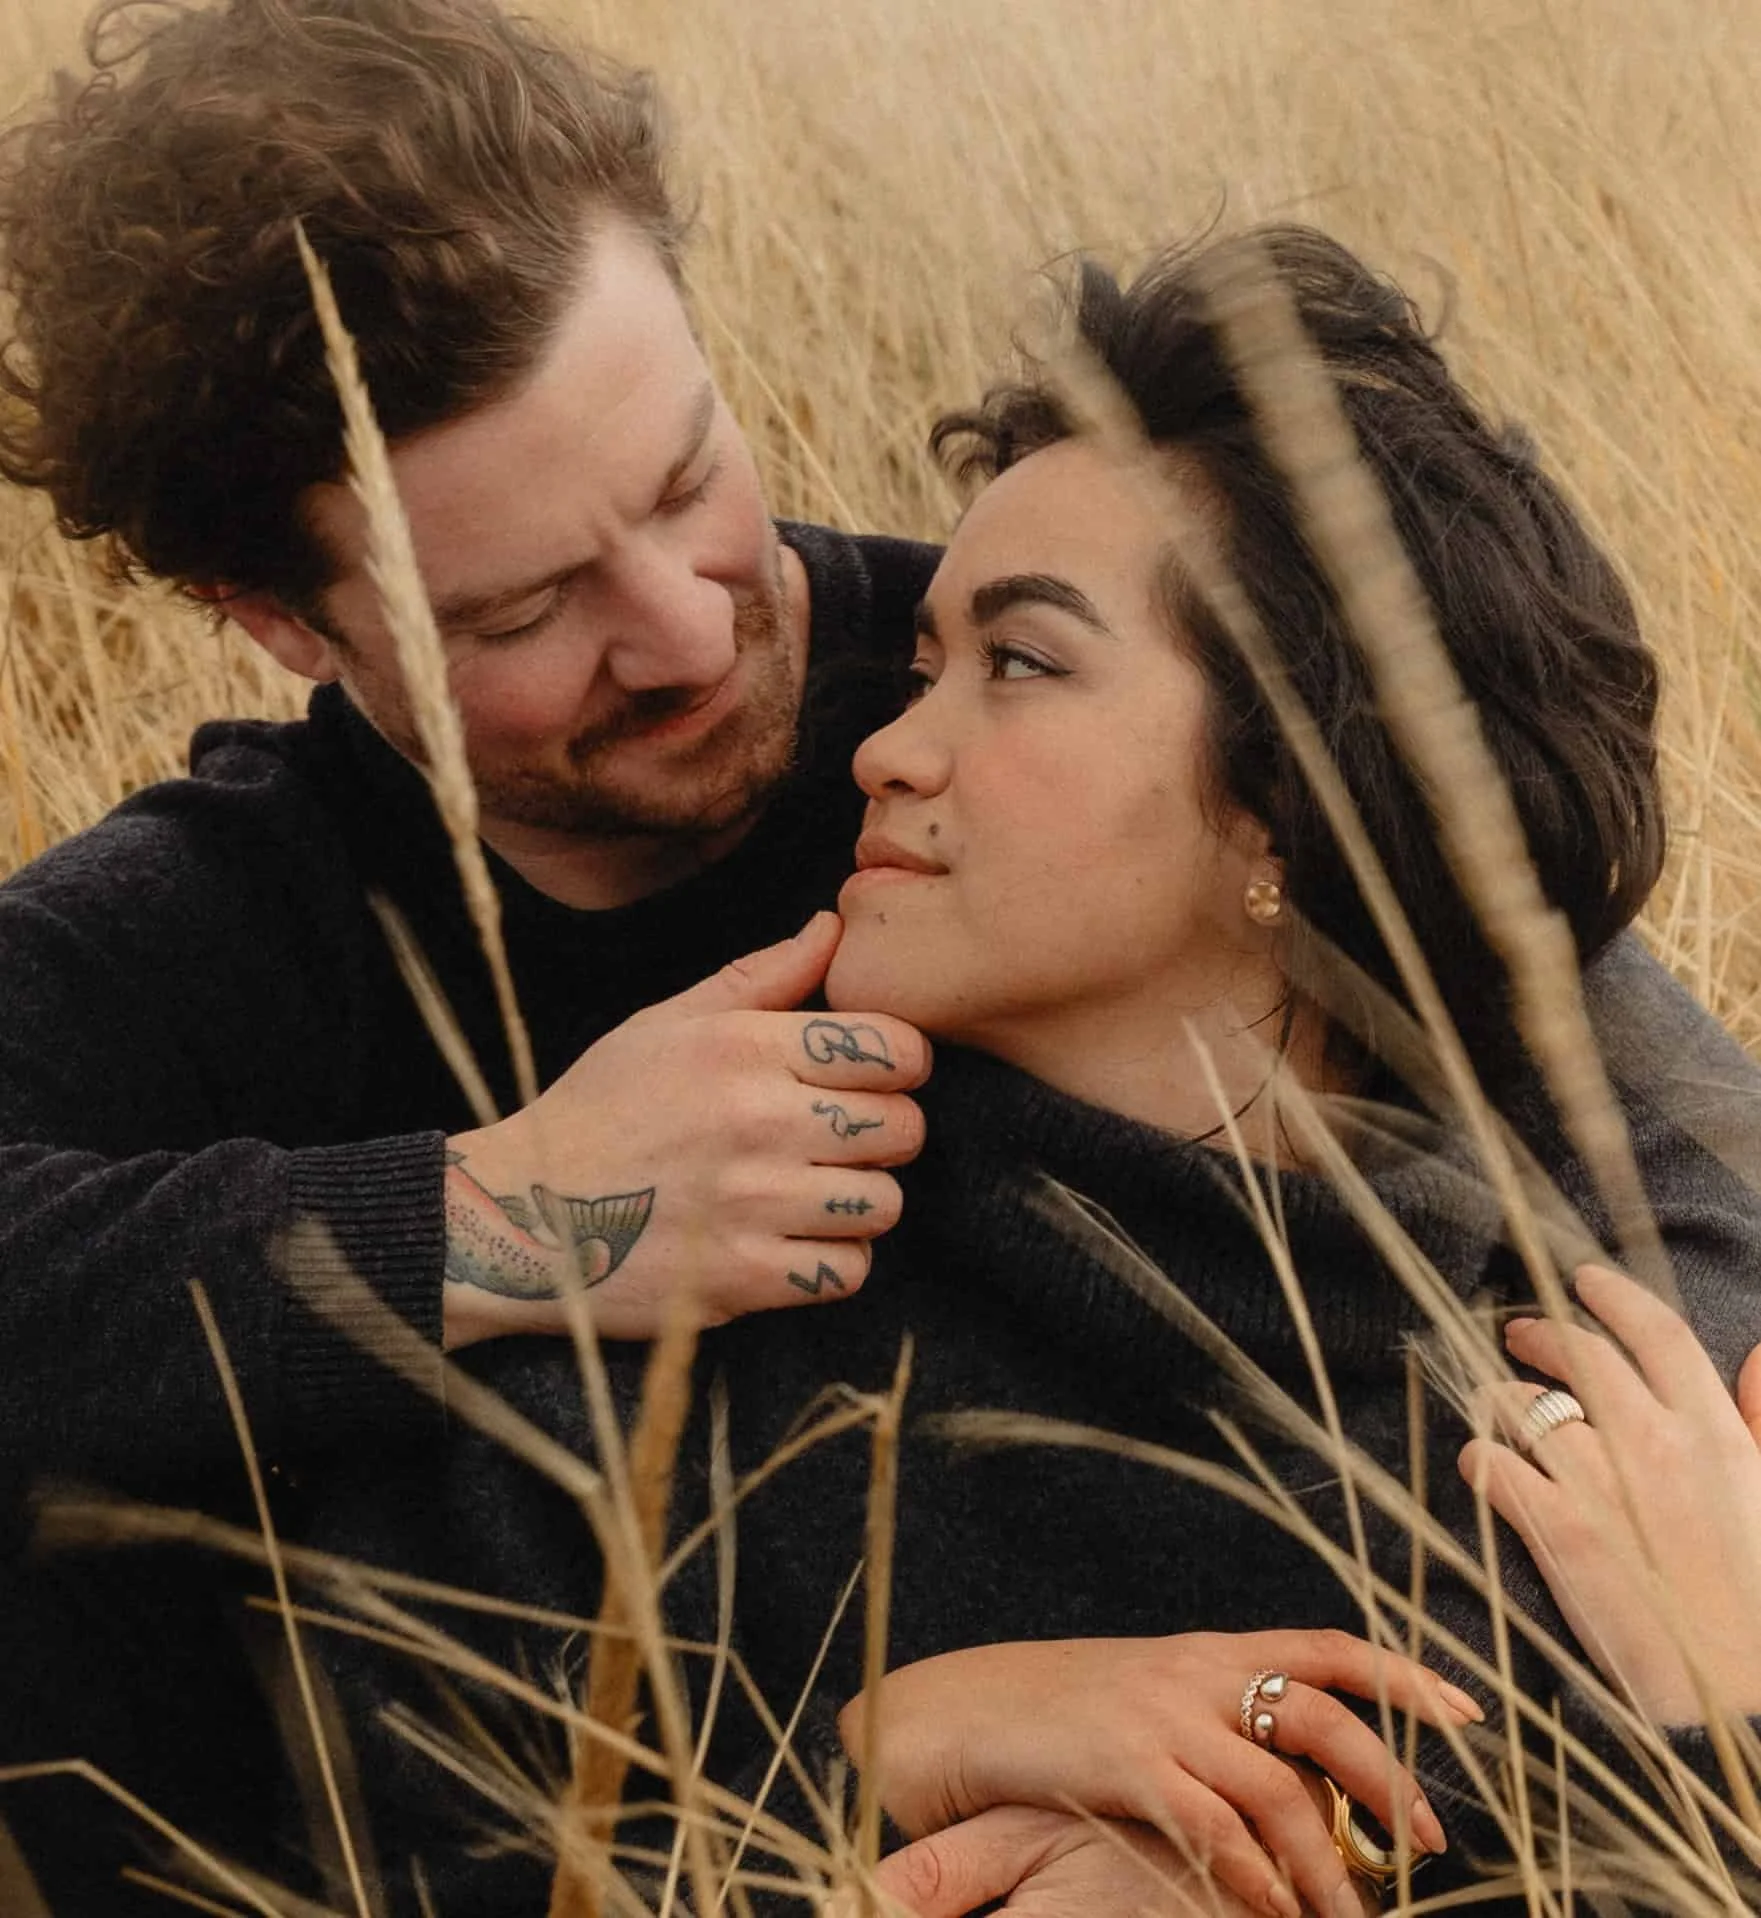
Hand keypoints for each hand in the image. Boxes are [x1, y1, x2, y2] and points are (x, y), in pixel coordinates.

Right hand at [440, 911, 929, 1347]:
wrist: (518, 1213)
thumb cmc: (600, 1109)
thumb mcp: (668, 1022)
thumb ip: (763, 976)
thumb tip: (834, 927)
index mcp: (744, 1047)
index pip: (894, 1049)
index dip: (897, 1064)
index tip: (869, 1079)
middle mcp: (757, 1120)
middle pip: (904, 1128)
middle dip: (883, 1133)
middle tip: (840, 1140)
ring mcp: (753, 1204)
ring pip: (885, 1204)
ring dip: (858, 1203)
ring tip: (811, 1192)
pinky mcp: (743, 1277)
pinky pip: (848, 1271)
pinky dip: (831, 1262)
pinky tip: (791, 1240)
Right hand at [839, 1632, 1478, 1917]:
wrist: (955, 1711)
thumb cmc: (1050, 1713)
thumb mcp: (1140, 1696)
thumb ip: (1210, 1719)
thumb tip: (1287, 1778)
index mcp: (1207, 1651)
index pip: (1327, 1645)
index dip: (1404, 1673)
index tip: (1469, 1712)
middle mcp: (1196, 1672)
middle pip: (1324, 1717)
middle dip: (1390, 1784)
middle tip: (1425, 1850)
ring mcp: (1163, 1715)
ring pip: (1280, 1791)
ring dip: (1326, 1867)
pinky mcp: (1128, 1764)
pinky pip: (1216, 1828)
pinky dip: (1256, 1878)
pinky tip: (1271, 1912)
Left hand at [1458, 1263, 1760, 1722]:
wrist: (1745, 1710)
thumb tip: (1759, 1356)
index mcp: (1718, 1435)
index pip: (1658, 1334)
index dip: (1614, 1298)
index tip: (1583, 1281)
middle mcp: (1658, 1445)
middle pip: (1579, 1356)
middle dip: (1539, 1333)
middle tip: (1516, 1332)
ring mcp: (1604, 1486)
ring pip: (1524, 1406)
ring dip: (1500, 1399)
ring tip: (1493, 1407)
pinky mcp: (1558, 1533)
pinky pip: (1493, 1467)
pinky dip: (1479, 1460)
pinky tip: (1480, 1468)